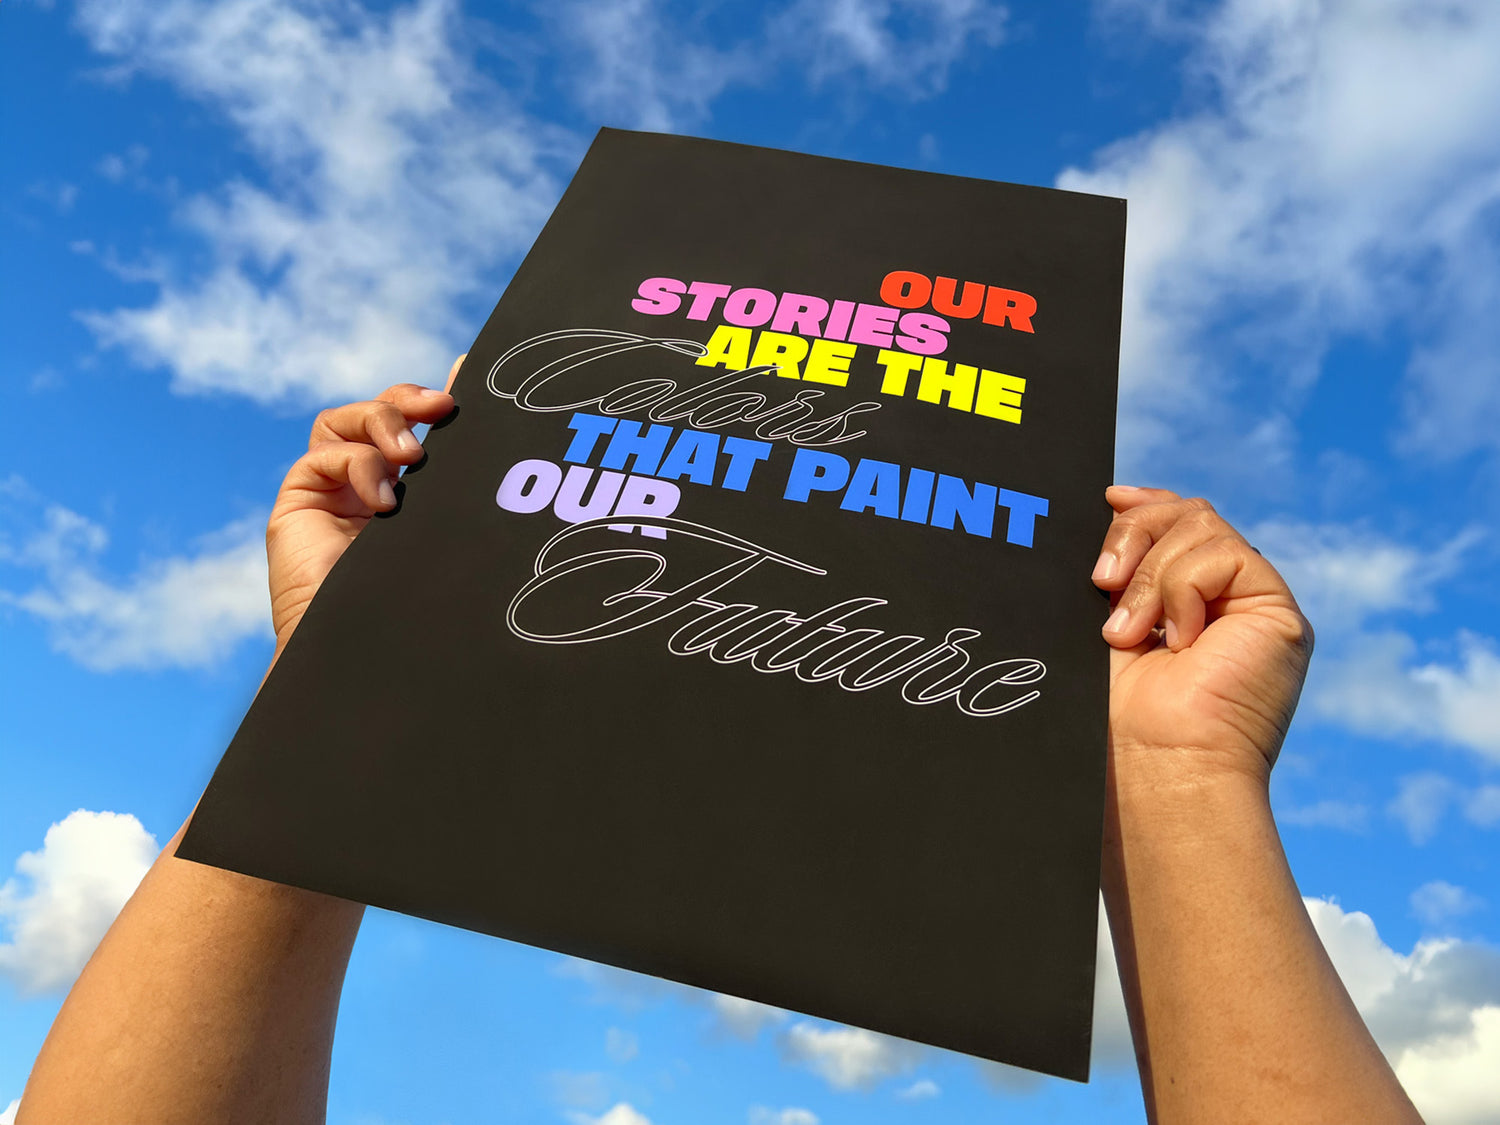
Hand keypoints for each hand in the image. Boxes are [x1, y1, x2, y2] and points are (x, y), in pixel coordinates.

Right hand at [266, 358, 460, 649]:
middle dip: (409, 399)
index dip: (438, 399)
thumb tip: (501, 432)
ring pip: (345, 421)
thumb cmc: (423, 608)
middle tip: (443, 407)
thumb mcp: (454, 534)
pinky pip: (322, 456)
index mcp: (410, 495)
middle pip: (379, 411)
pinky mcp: (298, 503)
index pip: (421, 428)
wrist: (372, 660)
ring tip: (414, 453)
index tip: (471, 382)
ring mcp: (330, 493)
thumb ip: (467, 489)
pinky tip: (384, 500)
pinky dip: (357, 465)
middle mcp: (367, 487)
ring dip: (382, 421)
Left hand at [1092, 486, 1313, 791]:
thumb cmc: (1121, 717)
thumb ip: (1122, 570)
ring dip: (1149, 575)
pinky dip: (1184, 589)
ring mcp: (1255, 605)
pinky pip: (1224, 553)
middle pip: (1187, 512)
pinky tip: (1178, 640)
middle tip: (1101, 582)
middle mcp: (1227, 600)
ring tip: (1127, 635)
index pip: (1177, 522)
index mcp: (1186, 603)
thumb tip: (1112, 501)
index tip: (1107, 500)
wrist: (1156, 766)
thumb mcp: (1109, 622)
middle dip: (1133, 534)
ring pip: (1201, 525)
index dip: (1143, 504)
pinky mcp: (1279, 614)